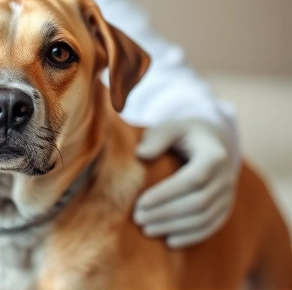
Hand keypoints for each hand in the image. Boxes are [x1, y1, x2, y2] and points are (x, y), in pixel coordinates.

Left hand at [134, 119, 237, 247]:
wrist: (213, 139)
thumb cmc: (184, 132)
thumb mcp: (171, 126)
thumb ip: (157, 137)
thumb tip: (141, 154)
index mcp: (214, 155)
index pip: (192, 179)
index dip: (166, 194)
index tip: (140, 203)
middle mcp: (226, 176)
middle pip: (197, 203)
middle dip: (165, 213)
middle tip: (138, 218)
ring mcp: (228, 193)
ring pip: (204, 218)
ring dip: (174, 227)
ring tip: (147, 229)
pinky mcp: (226, 206)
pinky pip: (212, 226)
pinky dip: (191, 236)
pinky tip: (169, 240)